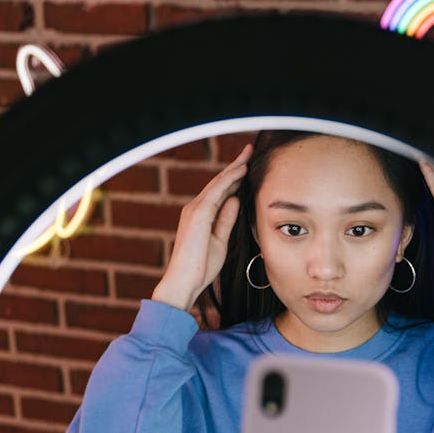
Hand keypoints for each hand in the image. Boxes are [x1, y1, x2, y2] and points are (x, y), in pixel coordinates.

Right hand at [152, 143, 252, 310]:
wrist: (184, 281)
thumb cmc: (200, 267)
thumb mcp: (220, 240)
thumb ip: (226, 219)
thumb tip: (236, 200)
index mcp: (200, 215)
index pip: (220, 192)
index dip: (234, 178)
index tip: (247, 167)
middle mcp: (195, 208)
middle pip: (219, 183)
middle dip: (235, 166)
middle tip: (249, 151)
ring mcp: (195, 209)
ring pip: (218, 183)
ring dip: (234, 168)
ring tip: (248, 155)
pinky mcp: (198, 213)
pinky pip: (216, 191)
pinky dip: (229, 179)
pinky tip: (241, 170)